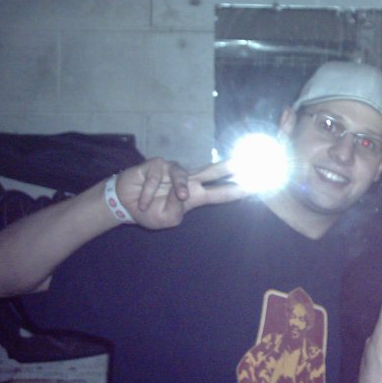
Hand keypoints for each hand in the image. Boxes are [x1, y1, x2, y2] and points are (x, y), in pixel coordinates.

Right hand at [115, 158, 252, 228]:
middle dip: (228, 167)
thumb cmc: (149, 211)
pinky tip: (142, 201)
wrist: (124, 205)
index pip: (221, 193)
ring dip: (176, 187)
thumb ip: (177, 210)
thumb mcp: (166, 220)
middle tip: (244, 163)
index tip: (256, 186)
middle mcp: (188, 181)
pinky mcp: (157, 165)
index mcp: (195, 197)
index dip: (237, 190)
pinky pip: (157, 177)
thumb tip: (183, 192)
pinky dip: (148, 193)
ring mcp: (173, 171)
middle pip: (212, 171)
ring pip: (182, 174)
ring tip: (167, 202)